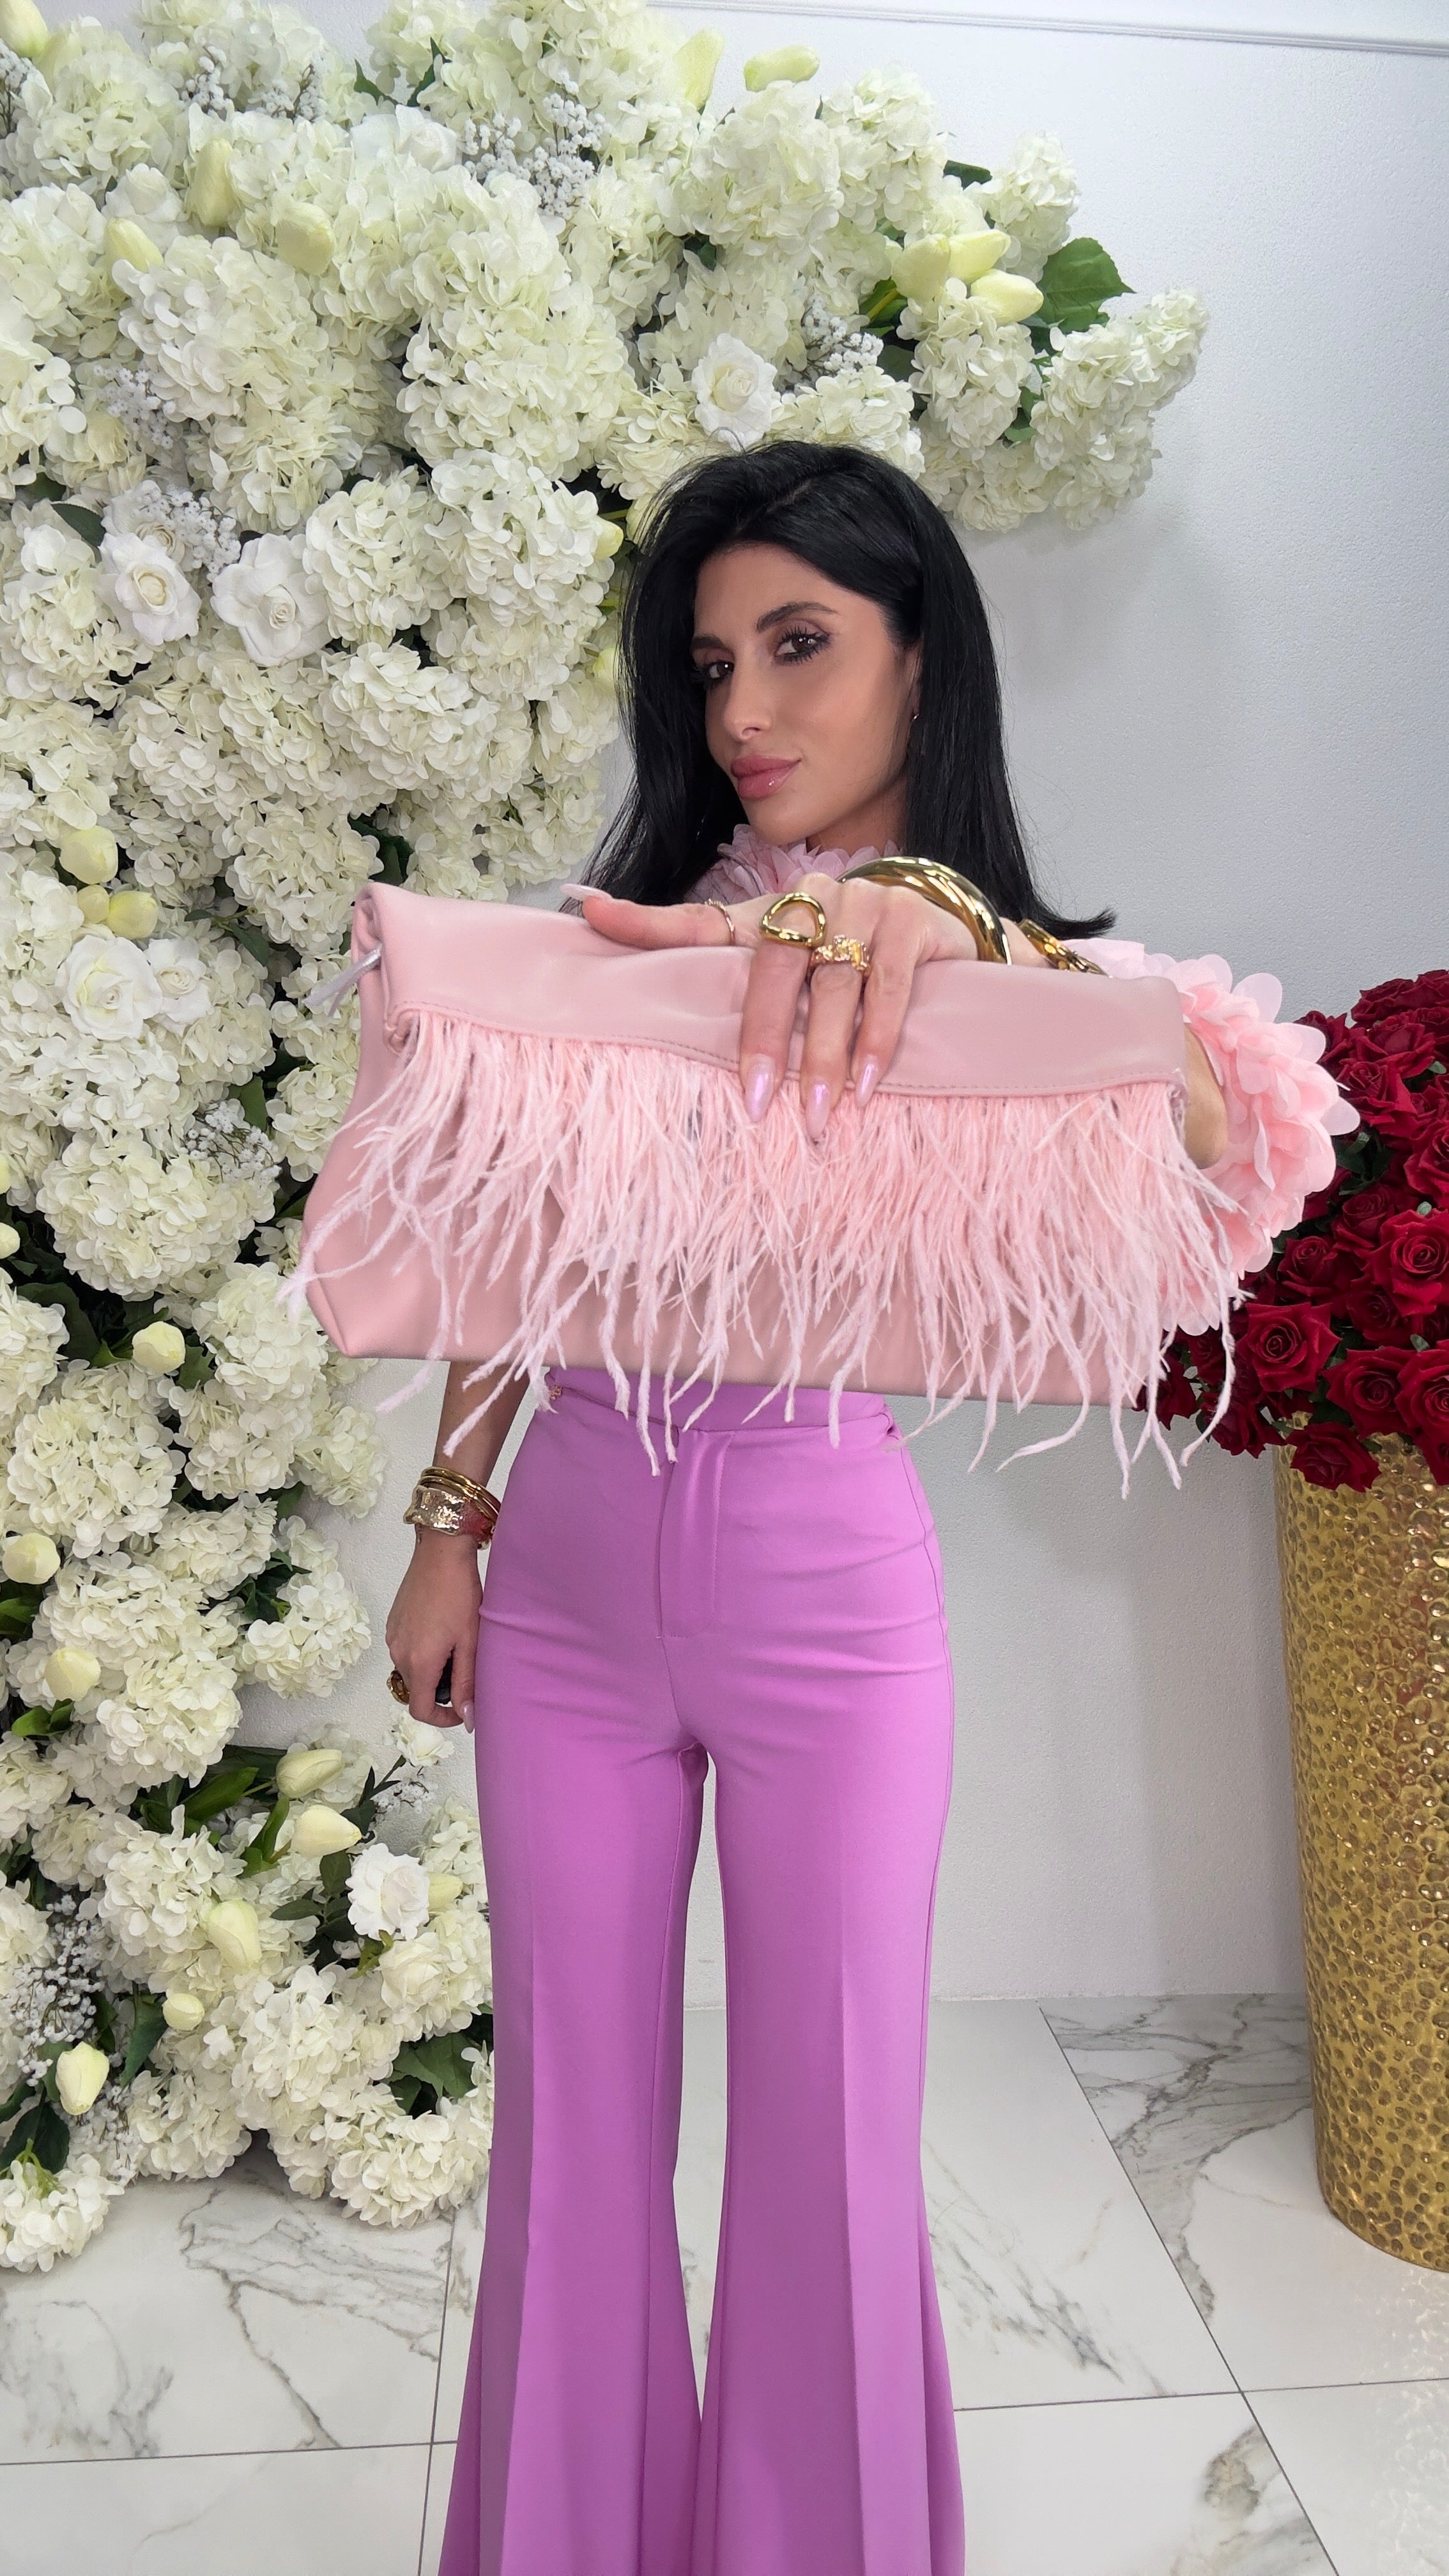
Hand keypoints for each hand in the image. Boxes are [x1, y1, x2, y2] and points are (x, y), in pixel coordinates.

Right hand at [384, 1529, 482, 1733]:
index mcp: (419, 1661)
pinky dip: (422, 1654)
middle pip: (416, 1691)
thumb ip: (466, 1683)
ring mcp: (392, 1637)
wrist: (440, 1552)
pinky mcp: (392, 1624)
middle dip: (440, 1691)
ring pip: (411, 1671)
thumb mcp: (470, 1641)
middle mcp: (398, 1653)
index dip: (442, 1719)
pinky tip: (442, 1633)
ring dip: (432, 1672)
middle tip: (465, 1669)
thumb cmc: (460, 1593)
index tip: (462, 1710)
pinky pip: (405, 1652)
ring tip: (456, 1647)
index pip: (420, 1710)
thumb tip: (468, 1718)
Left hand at [566, 875, 1042, 1135]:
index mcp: (771, 906)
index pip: (702, 922)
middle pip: (778, 966)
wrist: (936, 928)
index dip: (648, 923)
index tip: (592, 915)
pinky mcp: (915, 923)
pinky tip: (864, 1085)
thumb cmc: (840, 954)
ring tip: (816, 1113)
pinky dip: (877, 1040)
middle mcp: (817, 895)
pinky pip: (890, 988)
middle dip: (767, 1038)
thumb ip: (696, 948)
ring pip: (837, 985)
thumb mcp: (773, 955)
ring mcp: (869, 903)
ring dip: (826, 1056)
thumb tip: (592, 917)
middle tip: (755, 1102)